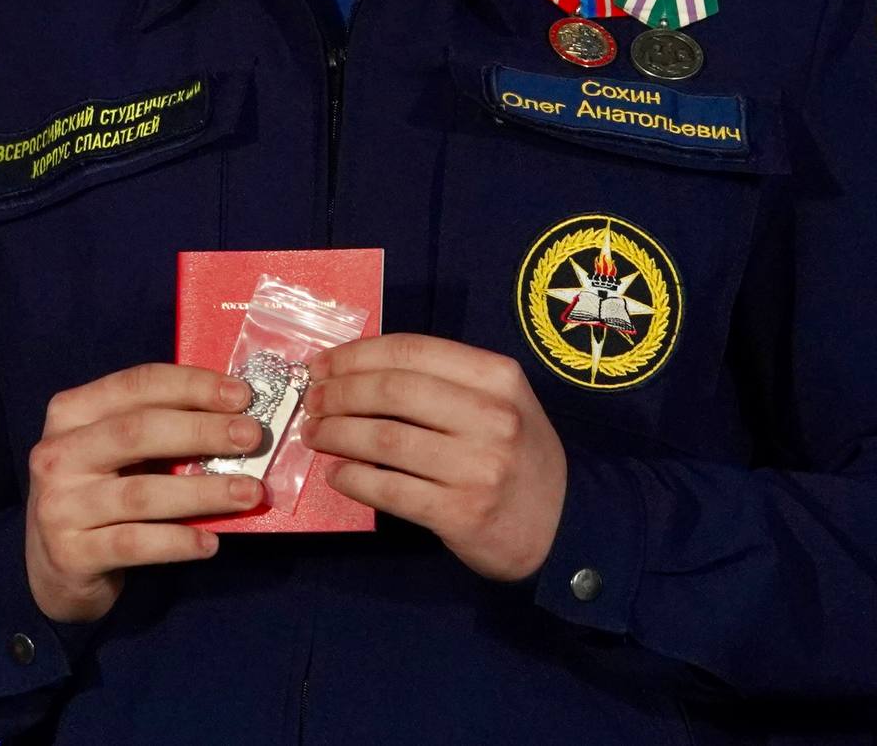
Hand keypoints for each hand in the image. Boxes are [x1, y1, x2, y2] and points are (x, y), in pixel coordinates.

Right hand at [23, 362, 264, 623]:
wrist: (57, 565)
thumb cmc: (102, 491)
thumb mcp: (117, 451)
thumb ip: (160, 427)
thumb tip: (235, 414)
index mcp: (72, 413)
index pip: (137, 385)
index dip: (192, 386)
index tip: (242, 395)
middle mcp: (57, 454)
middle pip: (137, 432)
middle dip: (202, 431)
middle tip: (252, 437)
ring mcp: (59, 506)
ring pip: (140, 494)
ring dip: (203, 492)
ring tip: (249, 493)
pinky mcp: (71, 553)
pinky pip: (133, 544)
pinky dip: (177, 541)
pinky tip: (210, 542)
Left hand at [302, 333, 565, 582]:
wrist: (564, 525)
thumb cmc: (518, 455)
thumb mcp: (500, 402)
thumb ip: (444, 381)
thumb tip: (356, 370)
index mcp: (498, 377)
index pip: (411, 351)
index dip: (356, 355)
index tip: (322, 365)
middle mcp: (492, 417)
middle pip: (392, 391)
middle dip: (338, 393)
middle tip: (312, 401)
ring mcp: (478, 467)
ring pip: (384, 440)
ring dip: (336, 434)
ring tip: (314, 434)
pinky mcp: (461, 513)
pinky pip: (389, 490)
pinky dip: (352, 479)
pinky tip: (337, 474)